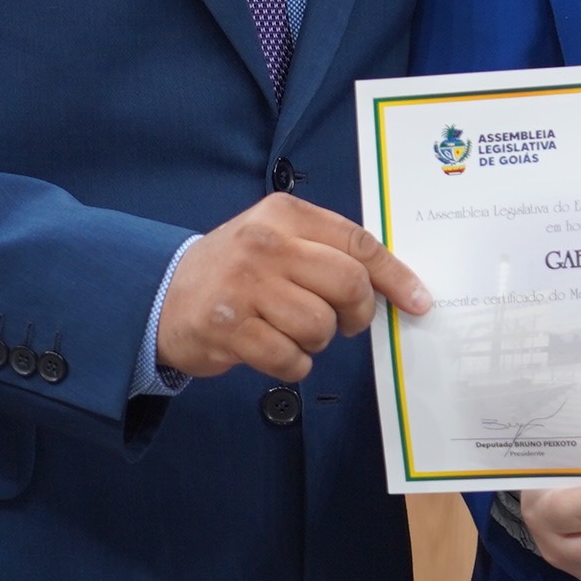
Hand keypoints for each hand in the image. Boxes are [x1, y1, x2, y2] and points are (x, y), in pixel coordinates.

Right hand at [155, 195, 432, 380]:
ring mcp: (245, 286)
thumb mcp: (277, 239)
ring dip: (317, 342)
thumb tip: (392, 284)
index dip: (395, 276)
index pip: (358, 243)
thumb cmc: (235, 271)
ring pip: (320, 326)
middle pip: (347, 284)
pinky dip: (293, 365)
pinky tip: (274, 351)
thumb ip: (327, 251)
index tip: (418, 301)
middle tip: (345, 323)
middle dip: (356, 313)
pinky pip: (291, 359)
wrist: (162, 296)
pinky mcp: (228, 328)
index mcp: (284, 215)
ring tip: (293, 332)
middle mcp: (265, 244)